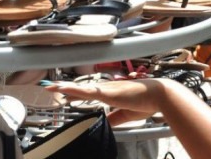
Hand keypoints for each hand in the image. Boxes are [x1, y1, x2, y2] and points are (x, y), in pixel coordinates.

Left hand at [46, 79, 165, 125]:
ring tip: (51, 87)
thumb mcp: (127, 114)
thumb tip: (105, 124)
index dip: (75, 92)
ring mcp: (107, 89)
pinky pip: (89, 91)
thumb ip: (115, 118)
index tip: (64, 92)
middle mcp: (107, 88)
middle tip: (50, 87)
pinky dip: (76, 90)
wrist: (159, 95)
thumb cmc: (147, 102)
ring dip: (66, 87)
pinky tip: (66, 89)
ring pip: (82, 87)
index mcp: (111, 93)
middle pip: (81, 88)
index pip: (89, 92)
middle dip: (65, 88)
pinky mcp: (109, 93)